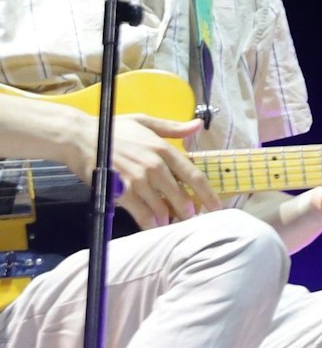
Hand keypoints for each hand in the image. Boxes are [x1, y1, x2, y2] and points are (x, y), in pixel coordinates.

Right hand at [90, 114, 215, 228]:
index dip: (207, 193)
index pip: (193, 175)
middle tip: (192, 219)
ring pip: (161, 207)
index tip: (216, 206)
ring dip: (168, 218)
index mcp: (163, 148)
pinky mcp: (120, 191)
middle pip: (179, 195)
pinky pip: (140, 212)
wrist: (79, 138)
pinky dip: (149, 222)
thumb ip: (173, 128)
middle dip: (188, 211)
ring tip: (172, 224)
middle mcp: (154, 165)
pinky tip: (154, 226)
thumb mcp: (145, 121)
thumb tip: (197, 126)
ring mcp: (137, 180)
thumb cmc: (113, 129)